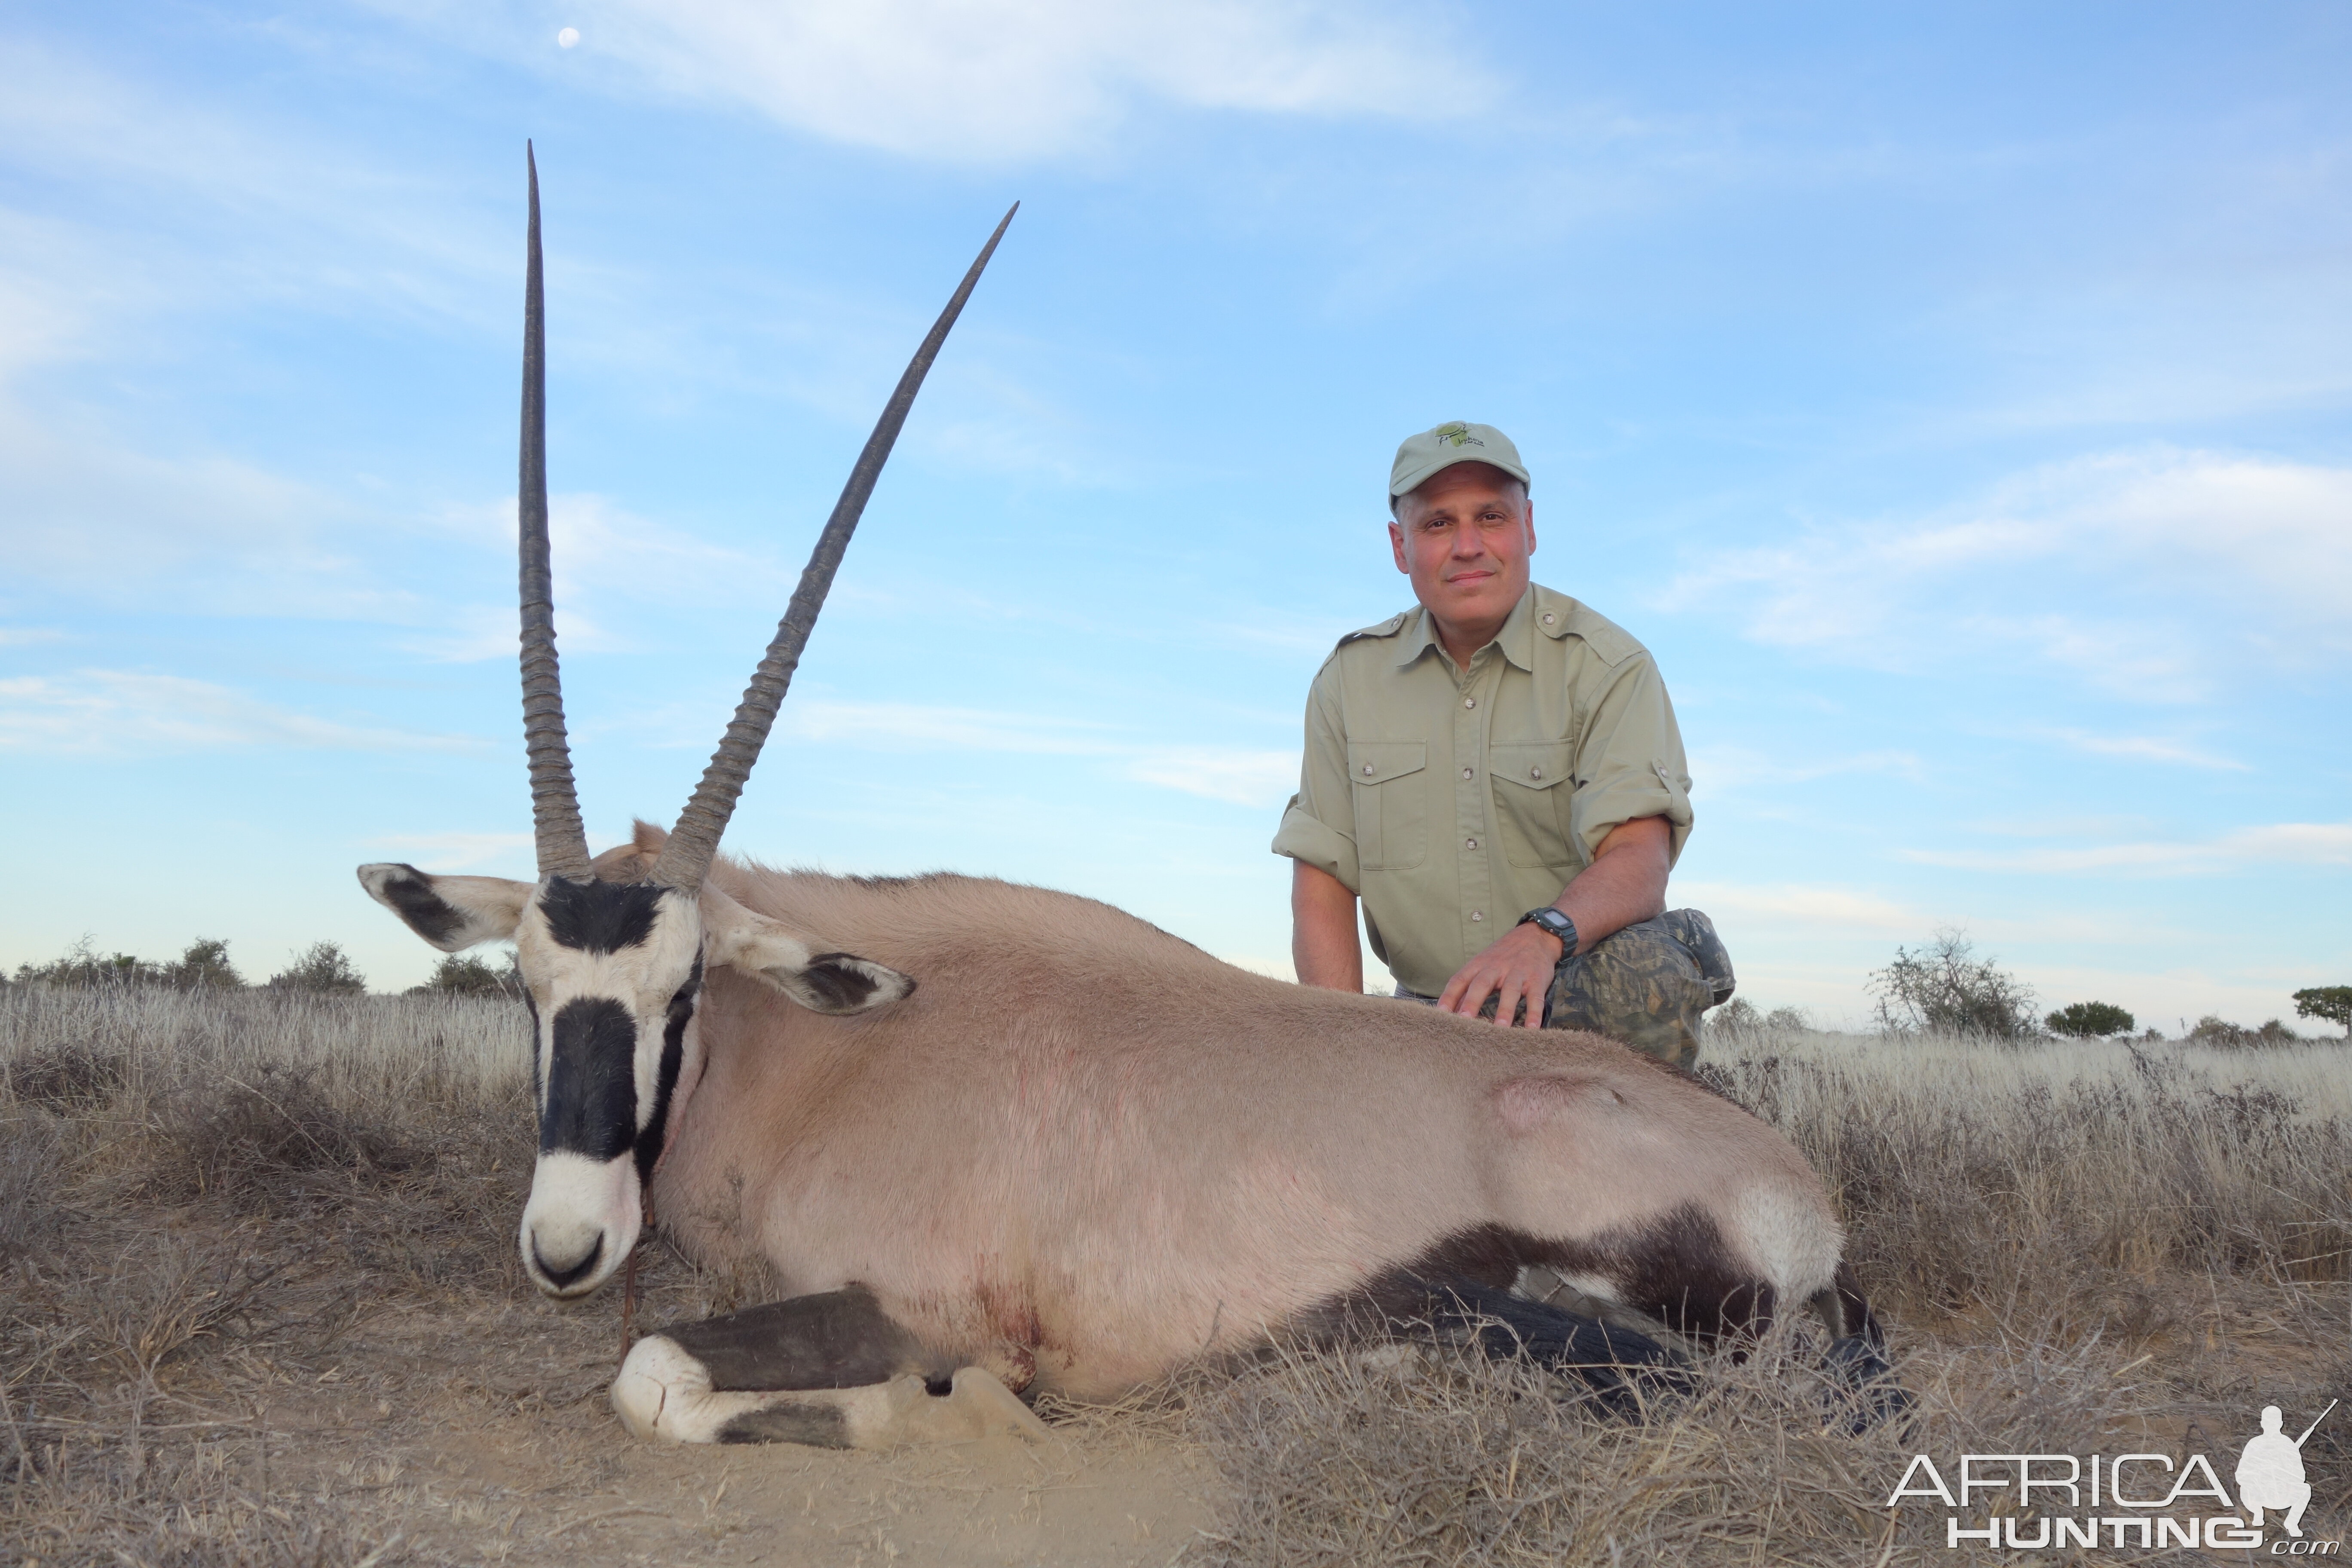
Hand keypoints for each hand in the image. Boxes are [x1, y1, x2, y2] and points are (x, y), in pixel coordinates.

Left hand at [1436, 921, 1563, 1027]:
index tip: (1439, 1014)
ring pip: (1510, 990)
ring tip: (1500, 1029)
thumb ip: (1467, 990)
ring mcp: (1518, 973)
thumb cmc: (1502, 956)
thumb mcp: (1482, 966)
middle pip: (1482, 984)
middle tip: (1464, 1021)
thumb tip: (1449, 1012)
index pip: (1459, 980)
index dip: (1448, 996)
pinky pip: (1535, 997)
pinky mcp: (1537, 979)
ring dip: (1505, 1009)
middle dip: (1472, 1002)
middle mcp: (1496, 967)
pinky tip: (1531, 1029)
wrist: (1535, 936)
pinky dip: (1534, 1013)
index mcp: (1478, 965)